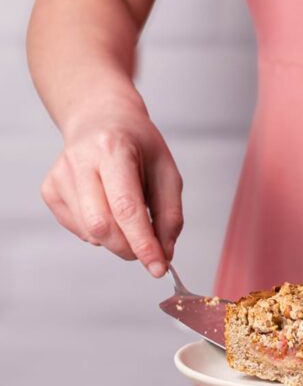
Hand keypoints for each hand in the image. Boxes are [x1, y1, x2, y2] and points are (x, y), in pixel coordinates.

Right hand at [40, 98, 182, 276]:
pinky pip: (79, 231)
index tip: (158, 268)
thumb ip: (170, 215)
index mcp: (112, 149)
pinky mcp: (49, 190)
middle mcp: (80, 160)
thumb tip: (165, 254)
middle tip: (148, 249)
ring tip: (127, 215)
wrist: (99, 118)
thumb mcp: (166, 171)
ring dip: (117, 240)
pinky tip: (106, 208)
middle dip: (130, 248)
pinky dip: (100, 233)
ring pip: (90, 233)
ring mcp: (60, 176)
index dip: (143, 243)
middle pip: (102, 226)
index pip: (126, 208)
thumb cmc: (137, 145)